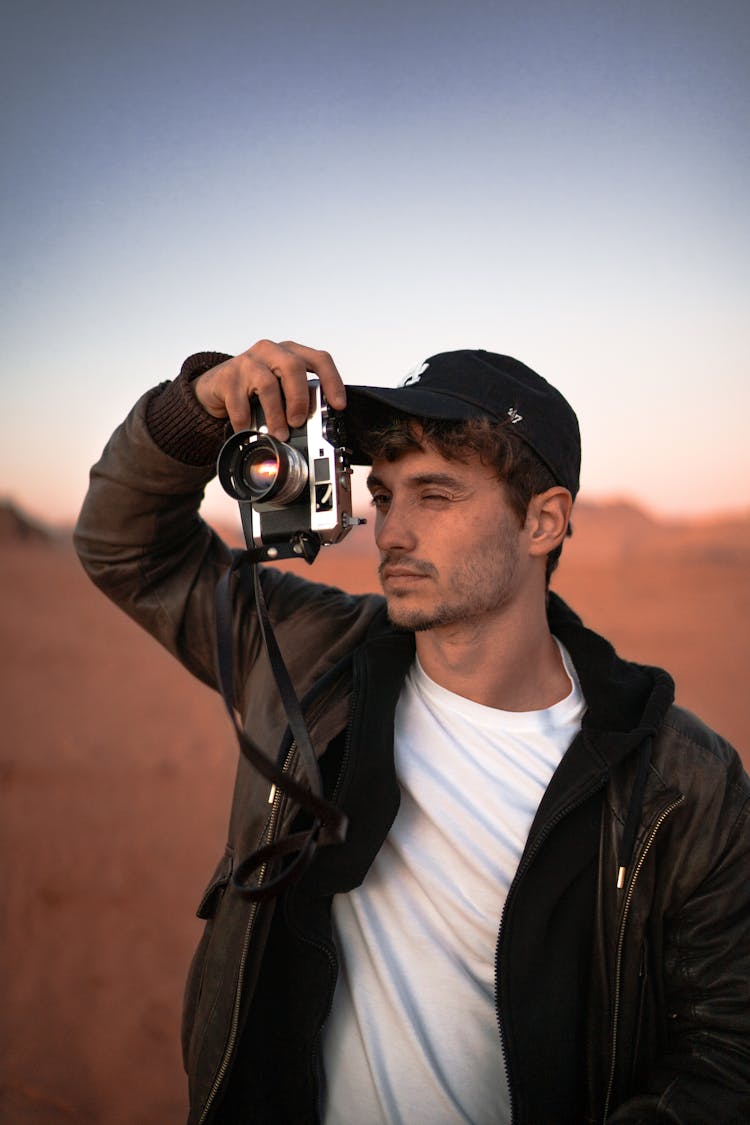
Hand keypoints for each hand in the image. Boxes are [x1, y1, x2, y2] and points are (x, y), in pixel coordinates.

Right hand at [193, 339, 346, 439]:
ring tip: (279, 434)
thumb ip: (297, 400)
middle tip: (299, 421)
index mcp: (290, 354)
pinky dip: (246, 421)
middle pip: (293, 367)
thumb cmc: (254, 389)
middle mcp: (271, 352)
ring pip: (267, 384)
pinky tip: (249, 431)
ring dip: (276, 414)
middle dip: (299, 398)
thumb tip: (316, 428)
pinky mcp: (227, 376)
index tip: (338, 405)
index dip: (332, 381)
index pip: (319, 360)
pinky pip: (239, 401)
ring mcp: (248, 362)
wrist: (216, 387)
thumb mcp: (281, 391)